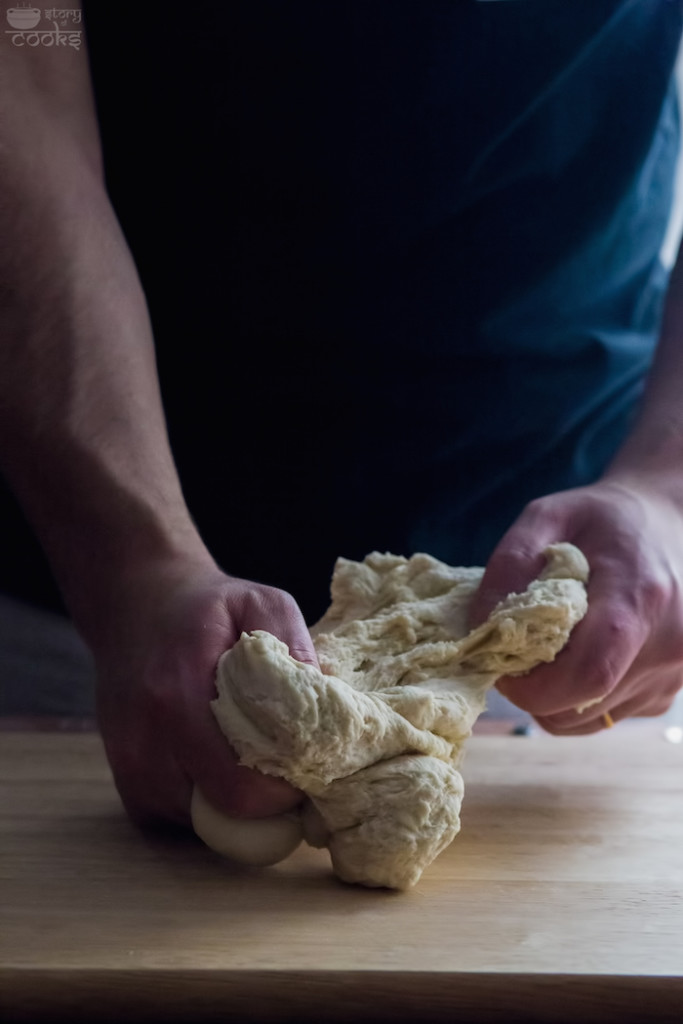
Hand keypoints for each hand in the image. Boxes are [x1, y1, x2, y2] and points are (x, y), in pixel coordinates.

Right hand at [92, 555, 317, 825]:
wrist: (135, 602)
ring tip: (251, 761)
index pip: (240, 789)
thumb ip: (294, 646)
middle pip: (219, 817)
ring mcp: (128, 767)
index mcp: (177, 695)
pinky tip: (217, 764)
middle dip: (264, 806)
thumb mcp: (260, 603)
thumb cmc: (205, 606)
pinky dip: (203, 804)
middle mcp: (144, 741)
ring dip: (232, 807)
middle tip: (288, 772)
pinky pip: (175, 820)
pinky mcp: (125, 782)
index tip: (308, 768)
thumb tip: (328, 705)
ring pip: (198, 825)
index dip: (284, 793)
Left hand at [469, 480, 682, 733]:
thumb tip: (479, 626)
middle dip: (532, 688)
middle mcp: (667, 645)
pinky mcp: (667, 692)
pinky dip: (575, 698)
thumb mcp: (547, 517)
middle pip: (581, 704)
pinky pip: (603, 716)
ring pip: (587, 719)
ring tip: (549, 646)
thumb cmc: (603, 520)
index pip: (588, 673)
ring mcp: (673, 675)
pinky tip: (577, 654)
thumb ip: (509, 564)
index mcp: (639, 598)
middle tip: (515, 649)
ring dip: (552, 695)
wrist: (669, 524)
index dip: (531, 685)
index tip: (499, 661)